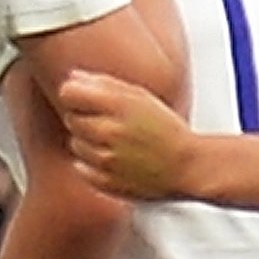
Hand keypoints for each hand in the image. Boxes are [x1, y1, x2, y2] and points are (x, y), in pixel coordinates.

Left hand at [53, 68, 194, 196]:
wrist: (188, 166)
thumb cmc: (166, 129)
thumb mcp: (142, 98)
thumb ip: (105, 84)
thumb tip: (72, 77)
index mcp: (120, 106)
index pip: (69, 93)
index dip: (73, 94)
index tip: (83, 99)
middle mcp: (110, 131)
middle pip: (71, 118)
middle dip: (84, 117)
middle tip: (108, 122)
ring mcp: (106, 159)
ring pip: (75, 143)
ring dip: (88, 141)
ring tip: (114, 142)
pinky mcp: (105, 181)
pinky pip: (81, 167)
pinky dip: (91, 163)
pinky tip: (113, 159)